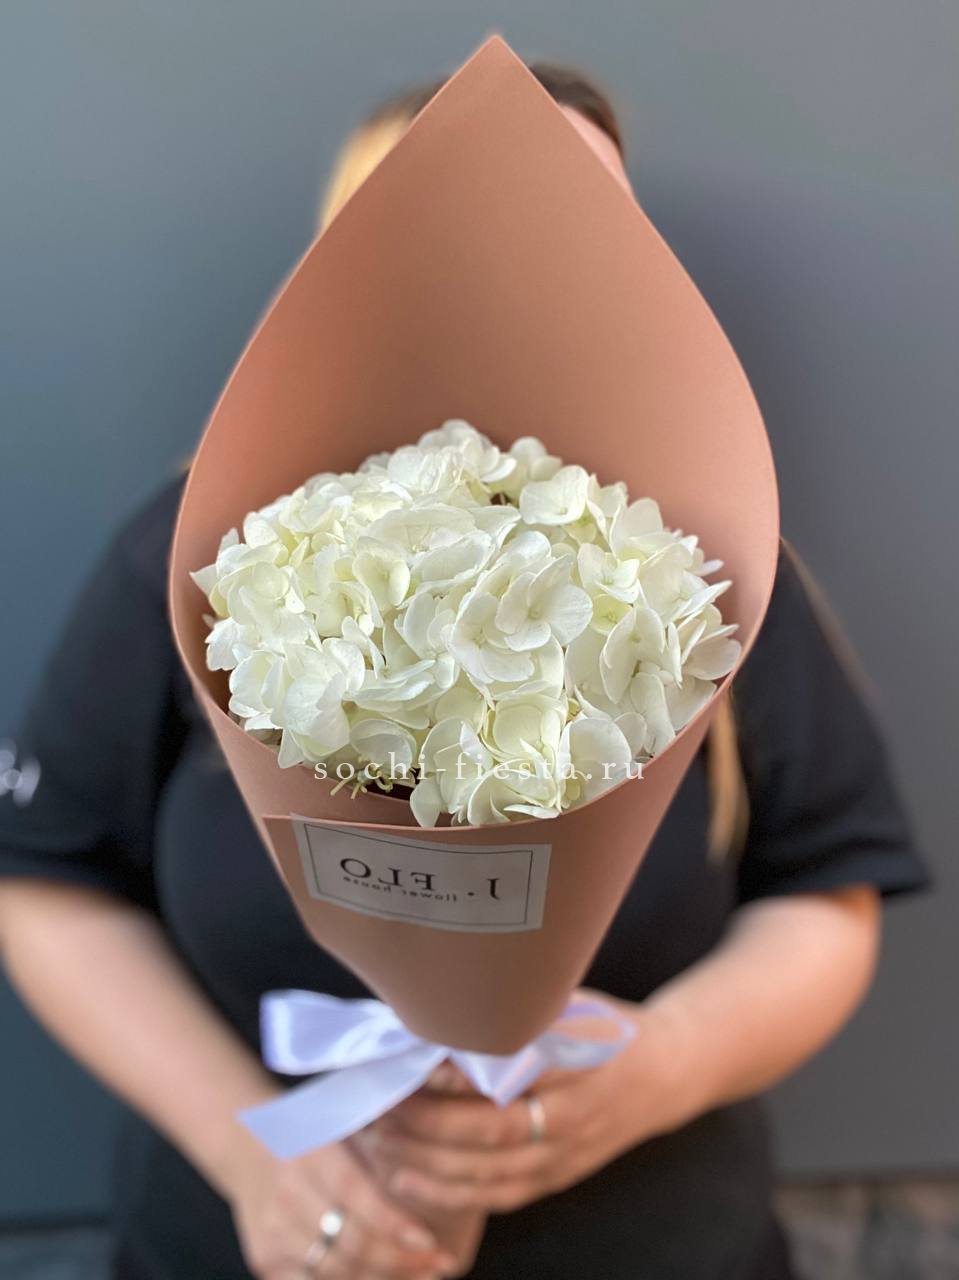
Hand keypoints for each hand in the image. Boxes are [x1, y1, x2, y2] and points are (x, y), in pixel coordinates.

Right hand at [224, 1122, 458, 1278]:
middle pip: (349, 1243)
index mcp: (311, 1153)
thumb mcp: (344, 1128)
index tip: (430, 1242)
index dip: (393, 1225)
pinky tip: (382, 1279)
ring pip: (335, 1271)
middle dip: (400, 1260)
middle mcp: (287, 1193)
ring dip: (382, 1278)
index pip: (356, 1196)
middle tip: (437, 1262)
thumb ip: (378, 1156)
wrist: (247, 1145)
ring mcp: (272, 1231)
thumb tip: (429, 1189)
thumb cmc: (314, 1136)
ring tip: (420, 1274)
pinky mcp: (264, 1258)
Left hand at [361, 991, 687, 1214]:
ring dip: (426, 1162)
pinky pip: (498, 1196)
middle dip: (427, 1126)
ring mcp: (566, 1156)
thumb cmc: (606, 1026)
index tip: (416, 1065)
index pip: (513, 1078)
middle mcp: (574, 1117)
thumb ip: (521, 1011)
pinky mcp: (557, 1178)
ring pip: (487, 1172)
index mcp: (579, 1064)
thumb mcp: (575, 1004)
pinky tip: (406, 1181)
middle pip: (491, 1133)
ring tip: (378, 1142)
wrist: (665, 1073)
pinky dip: (449, 1192)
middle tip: (378, 1106)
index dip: (461, 1080)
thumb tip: (444, 1005)